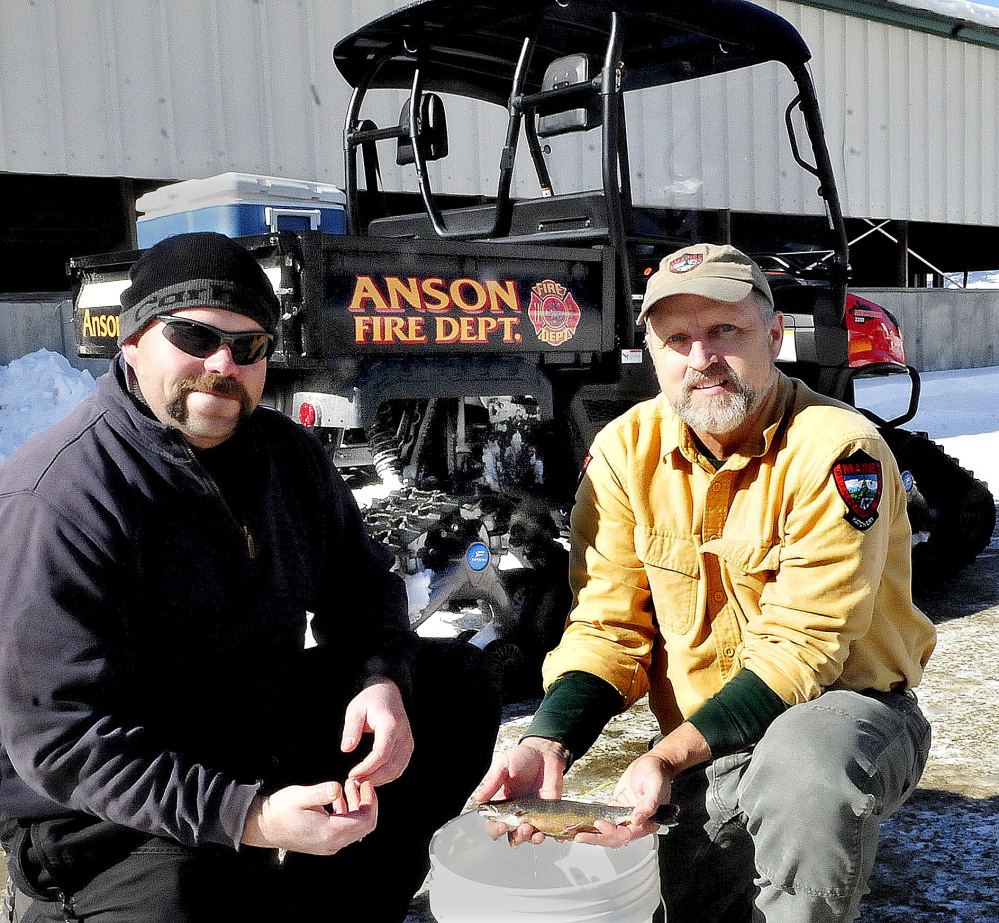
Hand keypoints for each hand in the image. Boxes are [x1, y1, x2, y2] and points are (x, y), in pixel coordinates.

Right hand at [241, 779, 376, 854]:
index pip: (365, 821)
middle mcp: (332, 844)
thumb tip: (338, 788)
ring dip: (356, 805)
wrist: (261, 827)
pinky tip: (337, 797)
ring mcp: (328, 845)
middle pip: (364, 825)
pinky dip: (347, 812)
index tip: (366, 783)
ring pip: (355, 827)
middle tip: (358, 782)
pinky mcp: (323, 842)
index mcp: (330, 833)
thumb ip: (321, 792)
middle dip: (366, 802)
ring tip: (348, 785)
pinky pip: (344, 829)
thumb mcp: (300, 796)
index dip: (371, 801)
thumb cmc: (280, 810)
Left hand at [342, 679, 413, 785]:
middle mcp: (403, 735)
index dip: (367, 768)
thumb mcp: (355, 710)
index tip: (352, 774)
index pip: (381, 753)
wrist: (387, 692)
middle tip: (353, 782)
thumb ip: (351, 729)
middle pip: (391, 766)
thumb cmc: (370, 700)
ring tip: (360, 781)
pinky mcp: (407, 747)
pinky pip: (399, 767)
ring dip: (379, 780)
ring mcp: (408, 742)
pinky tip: (371, 777)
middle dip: (372, 777)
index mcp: (391, 724)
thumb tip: (346, 749)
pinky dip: (386, 776)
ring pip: (397, 770)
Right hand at [473, 737, 568, 845]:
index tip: (502, 826)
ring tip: (537, 833)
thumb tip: (478, 799)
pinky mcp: (548, 813)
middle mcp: (516, 812)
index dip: (495, 829)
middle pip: (512, 834)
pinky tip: (555, 836)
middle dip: (518, 836)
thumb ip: (492, 782)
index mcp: (502, 802)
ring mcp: (533, 814)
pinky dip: (552, 836)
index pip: (493, 823)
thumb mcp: (503, 764)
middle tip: (524, 827)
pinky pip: (549, 829)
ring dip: (532, 839)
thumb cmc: (522, 757)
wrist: (545, 752)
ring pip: (529, 836)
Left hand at [572, 720, 708, 848]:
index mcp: (648, 821)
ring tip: (579, 835)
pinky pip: (607, 819)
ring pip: (610, 832)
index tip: (600, 825)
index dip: (613, 832)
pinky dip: (596, 825)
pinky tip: (585, 825)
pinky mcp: (619, 808)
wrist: (654, 763)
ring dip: (595, 835)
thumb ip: (648, 805)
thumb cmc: (657, 773)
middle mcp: (637, 822)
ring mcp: (627, 816)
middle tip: (581, 837)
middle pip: (616, 837)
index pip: (628, 834)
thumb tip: (637, 819)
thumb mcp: (655, 786)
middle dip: (598, 838)